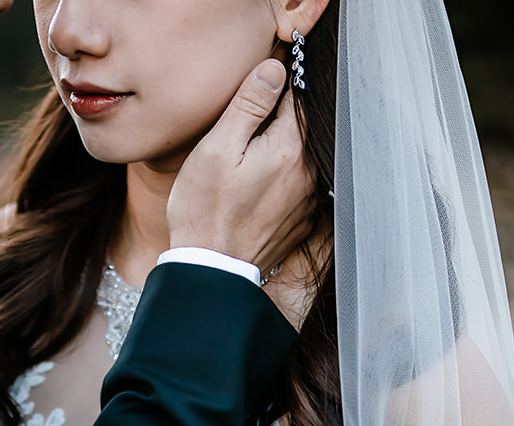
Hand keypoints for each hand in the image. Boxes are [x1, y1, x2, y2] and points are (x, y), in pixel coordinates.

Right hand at [167, 59, 314, 276]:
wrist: (211, 269)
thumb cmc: (204, 211)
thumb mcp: (217, 148)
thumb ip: (248, 105)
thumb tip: (274, 69)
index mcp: (289, 148)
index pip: (293, 97)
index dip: (271, 90)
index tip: (251, 98)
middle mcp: (309, 172)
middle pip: (299, 127)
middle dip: (274, 123)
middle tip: (242, 136)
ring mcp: (309, 199)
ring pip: (299, 157)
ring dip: (278, 153)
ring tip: (245, 168)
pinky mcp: (302, 220)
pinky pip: (298, 186)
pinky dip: (281, 181)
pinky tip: (254, 192)